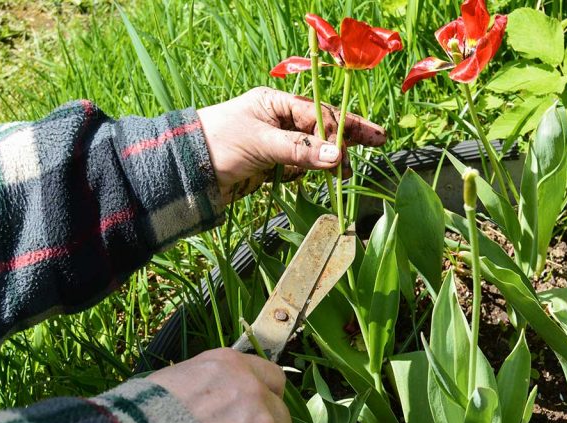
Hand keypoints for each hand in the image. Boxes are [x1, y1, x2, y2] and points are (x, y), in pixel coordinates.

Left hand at [197, 86, 387, 202]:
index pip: (318, 113)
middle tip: (379, 141)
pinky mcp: (274, 164)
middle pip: (323, 128)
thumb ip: (299, 150)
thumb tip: (337, 156)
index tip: (364, 142)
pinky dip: (312, 172)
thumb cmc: (219, 144)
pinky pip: (302, 166)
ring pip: (315, 150)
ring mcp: (278, 143)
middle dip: (348, 137)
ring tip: (347, 172)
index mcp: (276, 103)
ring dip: (331, 159)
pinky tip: (320, 176)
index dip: (342, 128)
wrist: (187, 171)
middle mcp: (280, 120)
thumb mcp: (260, 143)